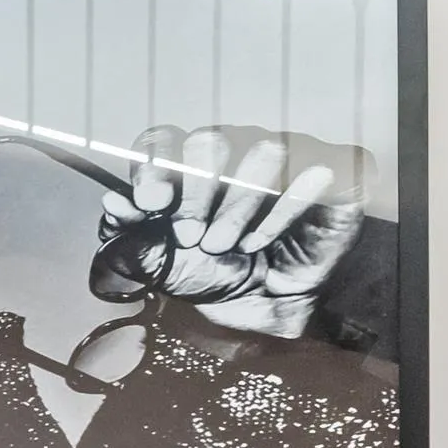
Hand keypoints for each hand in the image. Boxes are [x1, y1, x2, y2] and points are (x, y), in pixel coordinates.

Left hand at [100, 124, 368, 337]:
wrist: (252, 306)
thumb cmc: (204, 271)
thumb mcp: (152, 259)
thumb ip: (126, 231)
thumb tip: (114, 201)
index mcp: (184, 160)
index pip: (164, 140)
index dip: (155, 167)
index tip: (152, 204)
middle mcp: (233, 147)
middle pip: (211, 142)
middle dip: (197, 195)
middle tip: (192, 236)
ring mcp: (284, 154)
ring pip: (264, 151)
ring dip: (239, 207)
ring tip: (225, 245)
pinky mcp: (332, 170)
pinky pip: (316, 169)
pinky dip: (284, 210)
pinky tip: (259, 242)